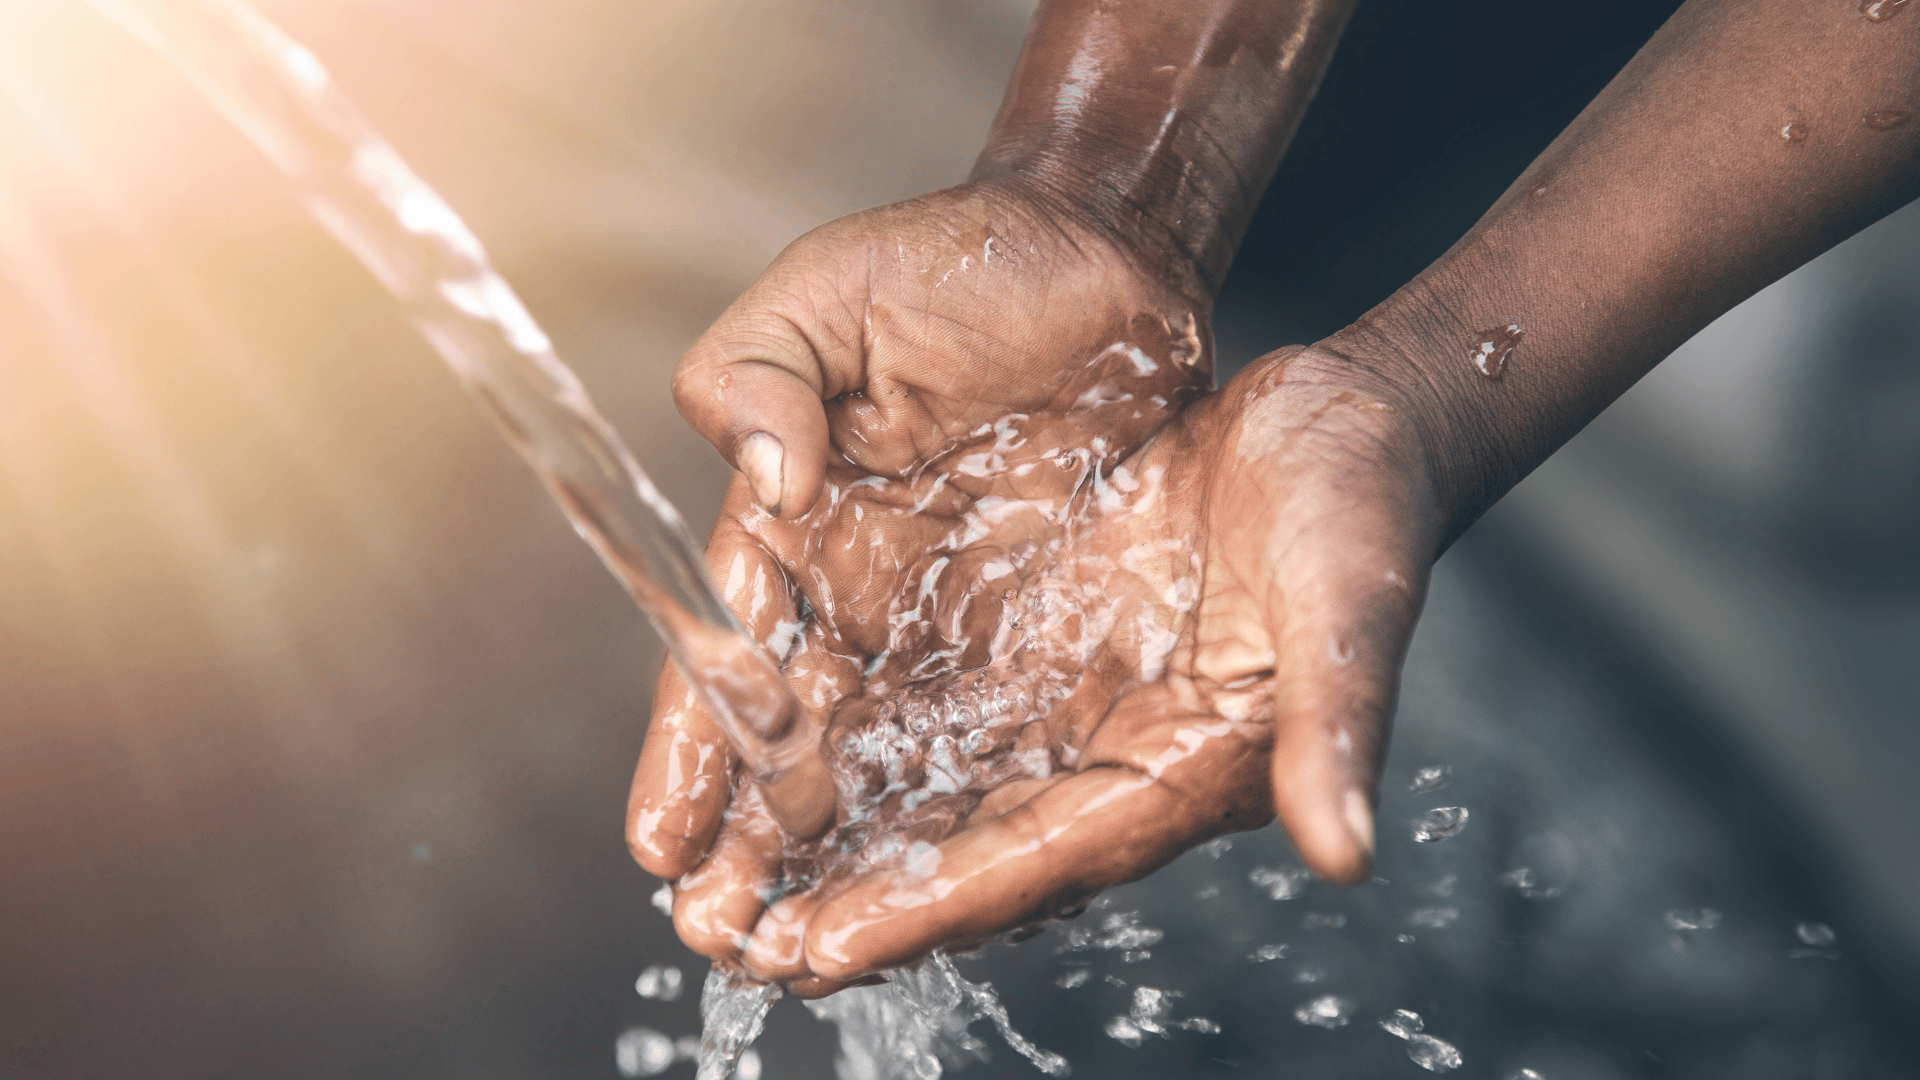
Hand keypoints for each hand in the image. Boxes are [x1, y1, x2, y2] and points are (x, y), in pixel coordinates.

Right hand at [627, 177, 1213, 882]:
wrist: (1105, 255)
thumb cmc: (957, 263)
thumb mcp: (828, 291)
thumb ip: (756, 370)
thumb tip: (769, 479)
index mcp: (795, 529)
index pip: (725, 661)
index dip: (694, 754)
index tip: (664, 846)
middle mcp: (865, 601)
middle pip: (799, 750)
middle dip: (758, 852)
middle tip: (728, 946)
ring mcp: (956, 630)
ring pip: (893, 772)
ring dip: (852, 864)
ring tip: (815, 956)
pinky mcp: (1045, 642)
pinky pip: (1001, 745)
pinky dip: (966, 820)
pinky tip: (940, 894)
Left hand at [673, 344, 1443, 987]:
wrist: (1335, 418)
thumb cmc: (1359, 502)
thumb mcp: (1352, 596)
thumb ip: (1339, 721)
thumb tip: (1348, 853)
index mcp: (1180, 767)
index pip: (1037, 862)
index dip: (931, 909)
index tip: (825, 949)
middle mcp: (1100, 754)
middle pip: (951, 850)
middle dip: (836, 897)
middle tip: (719, 941)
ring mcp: (1055, 700)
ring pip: (912, 784)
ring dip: (811, 830)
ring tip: (704, 879)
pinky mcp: (1023, 642)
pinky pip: (912, 699)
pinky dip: (835, 731)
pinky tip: (759, 750)